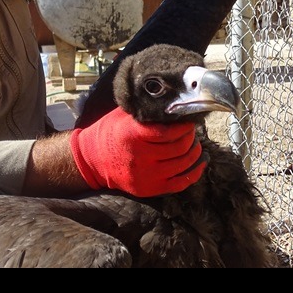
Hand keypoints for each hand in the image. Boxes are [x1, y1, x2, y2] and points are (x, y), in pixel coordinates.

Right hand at [70, 107, 205, 197]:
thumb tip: (173, 104)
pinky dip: (194, 172)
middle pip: (179, 148)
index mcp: (133, 134)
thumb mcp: (123, 115)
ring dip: (194, 152)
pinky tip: (199, 162)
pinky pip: (180, 183)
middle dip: (190, 137)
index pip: (168, 132)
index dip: (184, 126)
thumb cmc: (110, 132)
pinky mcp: (149, 189)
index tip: (189, 121)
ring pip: (183, 164)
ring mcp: (145, 175)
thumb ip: (146, 111)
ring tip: (194, 144)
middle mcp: (140, 156)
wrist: (93, 160)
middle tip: (191, 132)